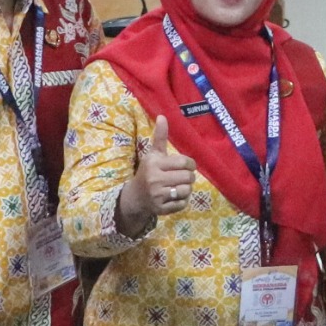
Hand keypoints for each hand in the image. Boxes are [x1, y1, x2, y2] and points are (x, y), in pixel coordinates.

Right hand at [116, 116, 195, 232]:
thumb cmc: (148, 171)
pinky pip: (183, 204)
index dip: (190, 164)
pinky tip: (175, 196)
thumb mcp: (153, 154)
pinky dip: (182, 200)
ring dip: (187, 189)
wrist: (136, 196)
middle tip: (184, 177)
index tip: (187, 165)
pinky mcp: (161, 209)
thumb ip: (160, 137)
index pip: (185, 162)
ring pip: (187, 191)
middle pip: (188, 177)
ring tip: (179, 186)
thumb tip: (163, 116)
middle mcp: (155, 180)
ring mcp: (158, 196)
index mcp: (154, 164)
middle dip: (189, 177)